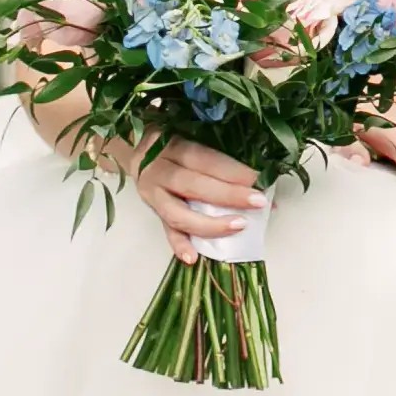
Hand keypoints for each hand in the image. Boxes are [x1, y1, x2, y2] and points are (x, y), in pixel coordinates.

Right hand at [135, 141, 262, 263]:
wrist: (135, 150)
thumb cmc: (173, 145)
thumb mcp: (190, 138)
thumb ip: (219, 158)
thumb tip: (260, 178)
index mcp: (173, 146)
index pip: (206, 159)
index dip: (232, 171)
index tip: (258, 179)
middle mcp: (160, 170)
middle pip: (194, 185)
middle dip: (229, 195)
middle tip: (258, 202)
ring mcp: (153, 193)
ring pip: (178, 213)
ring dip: (210, 224)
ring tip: (238, 226)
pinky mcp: (153, 211)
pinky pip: (166, 230)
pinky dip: (179, 244)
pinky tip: (192, 257)